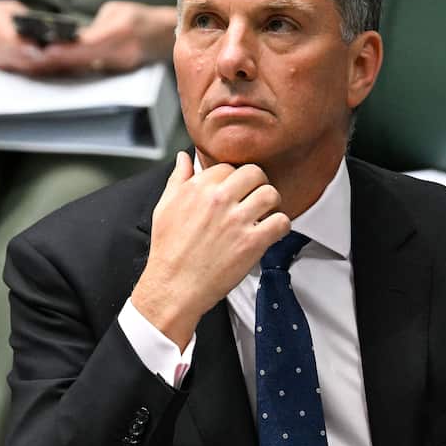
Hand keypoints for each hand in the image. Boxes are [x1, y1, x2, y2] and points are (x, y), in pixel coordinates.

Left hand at [35, 0, 174, 74]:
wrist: (164, 35)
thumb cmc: (140, 18)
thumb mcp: (116, 11)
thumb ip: (94, 27)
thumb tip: (75, 38)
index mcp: (120, 32)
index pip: (88, 45)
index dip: (67, 50)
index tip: (48, 51)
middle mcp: (121, 52)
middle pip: (84, 62)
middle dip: (60, 62)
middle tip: (36, 60)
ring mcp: (121, 66)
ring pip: (87, 69)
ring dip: (65, 66)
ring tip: (42, 63)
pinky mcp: (119, 73)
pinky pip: (94, 72)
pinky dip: (78, 68)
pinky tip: (61, 66)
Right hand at [131, 153, 290, 349]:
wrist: (173, 287)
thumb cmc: (168, 251)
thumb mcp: (164, 208)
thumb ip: (177, 179)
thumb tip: (184, 158)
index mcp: (198, 188)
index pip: (228, 167)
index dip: (233, 179)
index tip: (235, 192)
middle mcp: (218, 200)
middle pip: (254, 173)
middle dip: (257, 184)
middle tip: (254, 198)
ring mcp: (236, 220)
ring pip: (270, 193)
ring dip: (271, 203)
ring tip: (264, 214)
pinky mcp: (251, 242)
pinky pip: (281, 221)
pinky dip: (280, 226)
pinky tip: (270, 232)